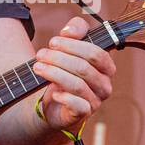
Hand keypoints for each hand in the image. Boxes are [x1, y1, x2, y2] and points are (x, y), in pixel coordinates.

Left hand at [31, 15, 116, 132]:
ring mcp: (95, 101)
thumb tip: (69, 31)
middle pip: (84, 68)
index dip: (73, 45)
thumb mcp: (70, 47)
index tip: (53, 42)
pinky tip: (53, 93)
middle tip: (41, 54)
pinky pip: (78, 106)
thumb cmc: (66, 70)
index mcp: (106, 67)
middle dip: (59, 58)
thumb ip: (75, 31)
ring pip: (78, 85)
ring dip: (54, 73)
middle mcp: (105, 85)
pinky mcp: (83, 114)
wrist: (56, 102)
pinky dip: (64, 97)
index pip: (96, 53)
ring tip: (37, 67)